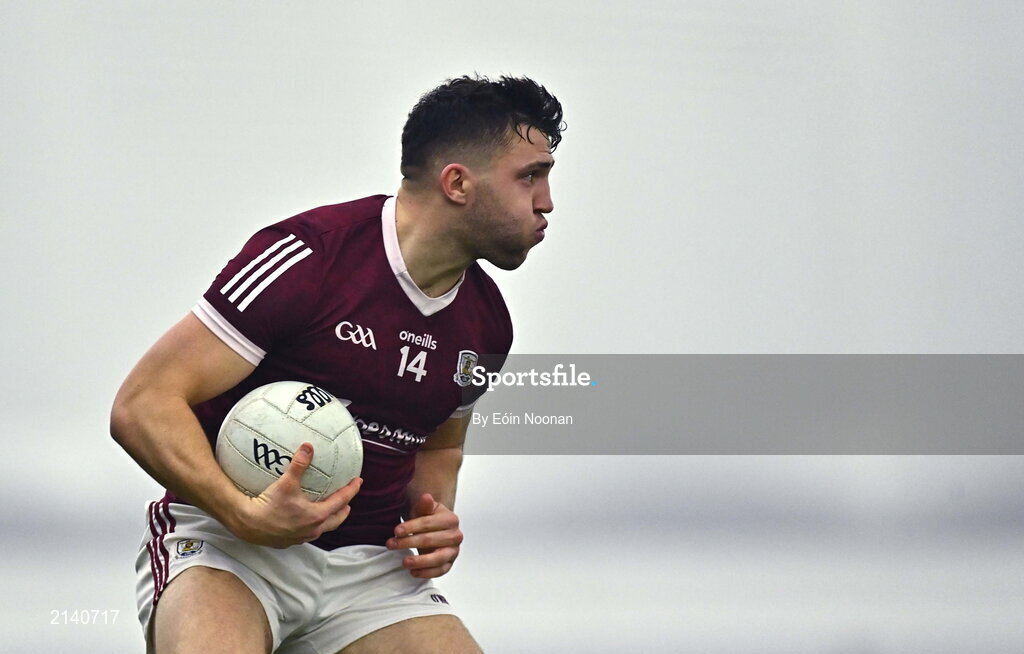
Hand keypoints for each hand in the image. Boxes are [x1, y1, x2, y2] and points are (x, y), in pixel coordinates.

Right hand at [229, 442, 361, 547]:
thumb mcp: (286, 483)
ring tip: (330, 509)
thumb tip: (308, 447)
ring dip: (329, 518)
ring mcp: (302, 537)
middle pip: (336, 519)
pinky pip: (308, 532)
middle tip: (348, 500)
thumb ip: (299, 464)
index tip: (358, 481)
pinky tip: (305, 517)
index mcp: (317, 516)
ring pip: (323, 528)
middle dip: (344, 508)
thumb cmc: (269, 506)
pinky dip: (313, 523)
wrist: (249, 525)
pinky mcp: (290, 541)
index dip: (351, 490)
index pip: (341, 501)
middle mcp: (313, 529)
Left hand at [386, 493, 463, 577]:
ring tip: (404, 562)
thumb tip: (426, 497)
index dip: (411, 527)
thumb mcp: (424, 510)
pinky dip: (427, 573)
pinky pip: (440, 571)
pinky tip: (413, 573)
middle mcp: (456, 535)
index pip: (428, 523)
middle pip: (430, 540)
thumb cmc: (428, 519)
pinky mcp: (449, 564)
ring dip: (420, 561)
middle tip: (391, 544)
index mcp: (451, 519)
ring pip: (438, 558)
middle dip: (409, 543)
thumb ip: (424, 506)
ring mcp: (454, 551)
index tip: (396, 531)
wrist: (436, 530)